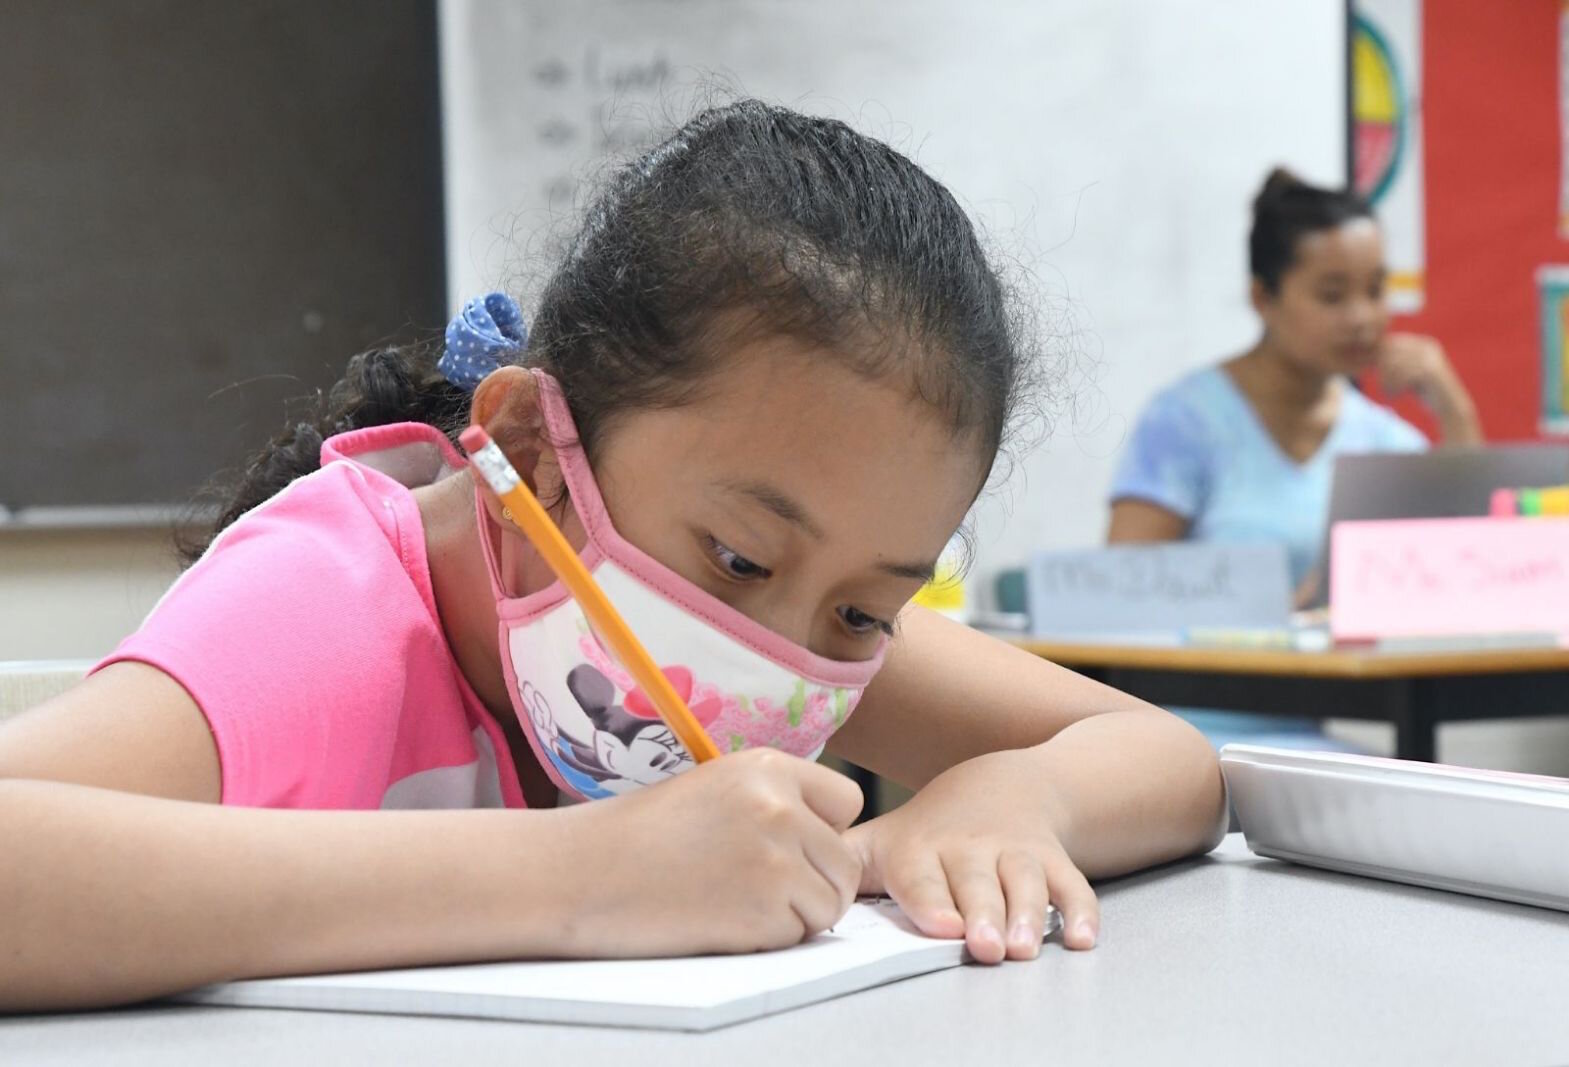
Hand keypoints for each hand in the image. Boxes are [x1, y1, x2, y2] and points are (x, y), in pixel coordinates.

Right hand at [560, 749, 862, 956]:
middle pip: (846, 862)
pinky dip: (769, 937)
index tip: (791, 845)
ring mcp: (776, 859)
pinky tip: (722, 919)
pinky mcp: (763, 909)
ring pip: (831, 903)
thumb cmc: (640, 835)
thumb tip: (829, 835)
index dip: (825, 830)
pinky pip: (798, 934)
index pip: (848, 800)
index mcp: (768, 767)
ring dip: (797, 914)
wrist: (584, 873)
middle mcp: (780, 807)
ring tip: (739, 902)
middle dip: (817, 882)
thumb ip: (774, 800)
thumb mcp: (715, 787)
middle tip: (764, 888)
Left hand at [844, 749, 1098, 963]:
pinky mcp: (1053, 857)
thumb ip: (844, 862)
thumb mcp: (882, 836)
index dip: (930, 899)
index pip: (922, 874)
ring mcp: (1014, 852)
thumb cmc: (931, 827)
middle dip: (983, 915)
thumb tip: (799, 885)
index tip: (940, 925)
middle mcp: (969, 848)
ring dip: (1029, 916)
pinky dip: (1080, 910)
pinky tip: (1082, 937)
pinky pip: (1072, 883)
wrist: (1003, 783)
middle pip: (977, 883)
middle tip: (985, 947)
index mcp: (921, 848)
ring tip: (1026, 947)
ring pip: (1025, 883)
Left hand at [1375, 333, 1458, 407]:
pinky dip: (1394, 388)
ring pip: (1394, 364)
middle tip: (1382, 388)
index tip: (1375, 376)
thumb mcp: (1405, 372)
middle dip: (1381, 370)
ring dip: (1386, 382)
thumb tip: (1366, 352)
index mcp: (1422, 343)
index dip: (1377, 360)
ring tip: (1387, 394)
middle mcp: (1427, 346)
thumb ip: (1391, 361)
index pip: (1390, 343)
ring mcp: (1431, 358)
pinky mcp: (1432, 371)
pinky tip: (1395, 397)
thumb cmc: (1423, 390)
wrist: (1449, 408)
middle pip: (1390, 352)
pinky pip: (1403, 376)